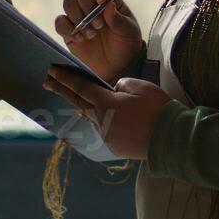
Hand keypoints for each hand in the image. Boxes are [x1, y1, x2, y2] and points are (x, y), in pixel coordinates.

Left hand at [42, 64, 170, 160]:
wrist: (172, 138)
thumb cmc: (157, 109)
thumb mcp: (139, 86)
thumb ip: (120, 85)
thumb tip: (112, 92)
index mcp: (105, 104)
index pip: (80, 87)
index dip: (65, 78)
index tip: (52, 70)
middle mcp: (101, 122)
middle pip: (79, 103)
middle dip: (62, 91)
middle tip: (47, 82)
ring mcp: (106, 137)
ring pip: (94, 118)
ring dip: (90, 108)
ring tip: (88, 99)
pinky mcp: (115, 148)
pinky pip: (107, 131)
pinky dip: (109, 123)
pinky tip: (119, 120)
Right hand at [52, 0, 144, 83]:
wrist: (116, 68)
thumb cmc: (126, 46)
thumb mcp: (128, 33)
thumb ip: (118, 20)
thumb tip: (108, 5)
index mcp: (110, 0)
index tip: (101, 0)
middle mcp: (92, 4)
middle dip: (87, 5)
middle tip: (98, 25)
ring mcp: (79, 16)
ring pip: (68, 2)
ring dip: (78, 17)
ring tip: (91, 35)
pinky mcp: (68, 30)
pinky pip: (60, 22)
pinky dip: (67, 29)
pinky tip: (79, 39)